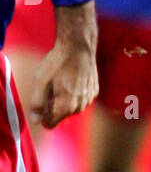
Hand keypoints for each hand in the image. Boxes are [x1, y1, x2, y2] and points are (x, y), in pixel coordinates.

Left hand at [30, 2, 98, 127]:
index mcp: (66, 106)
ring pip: (72, 108)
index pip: (51, 124)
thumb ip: (38, 103)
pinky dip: (75, 93)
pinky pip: (81, 99)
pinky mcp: (94, 91)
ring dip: (65, 100)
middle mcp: (80, 106)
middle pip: (61, 116)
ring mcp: (89, 99)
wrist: (78, 47)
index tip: (41, 102)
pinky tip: (72, 79)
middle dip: (54, 107)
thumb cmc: (58, 63)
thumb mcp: (41, 82)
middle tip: (50, 88)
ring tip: (61, 82)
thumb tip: (35, 120)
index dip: (42, 116)